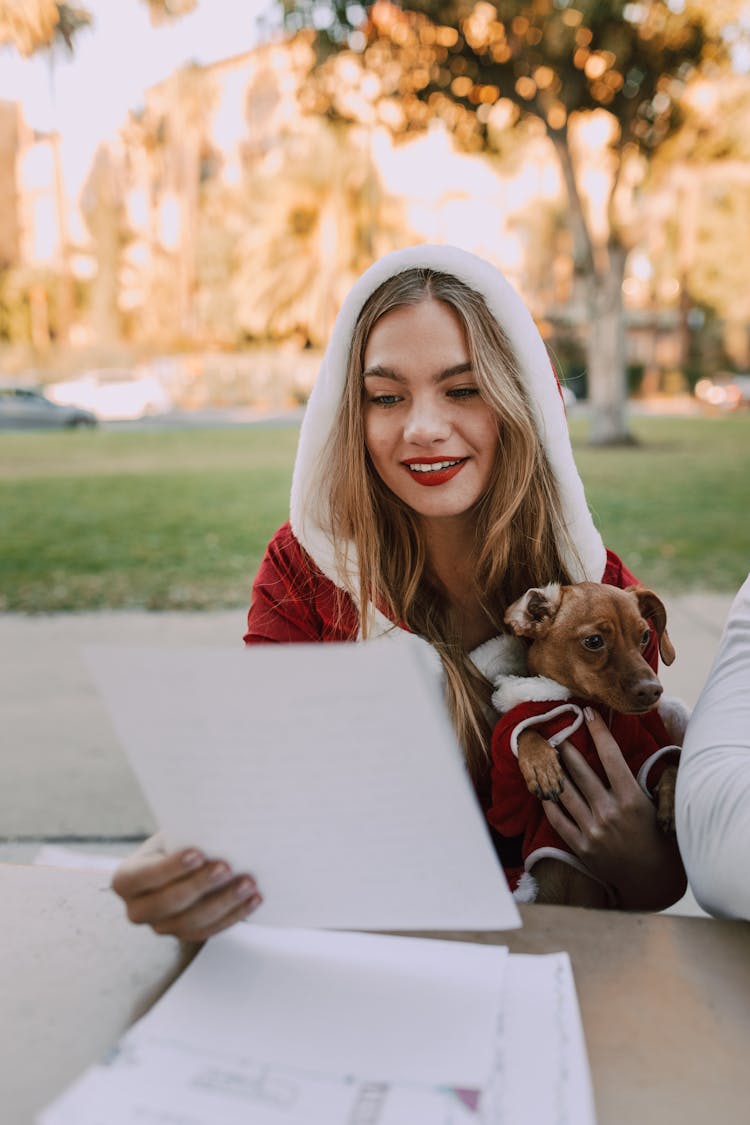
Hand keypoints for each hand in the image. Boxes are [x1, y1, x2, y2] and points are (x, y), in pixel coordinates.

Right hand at [111, 835, 261, 941]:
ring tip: (248, 884)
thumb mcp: (172, 834)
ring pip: (192, 921)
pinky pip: (210, 931)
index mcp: (126, 879)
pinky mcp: (185, 935)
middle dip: (200, 886)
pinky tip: (254, 899)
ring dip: (223, 903)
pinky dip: (234, 915)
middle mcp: (137, 909)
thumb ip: (185, 835)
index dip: (170, 868)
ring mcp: (161, 926)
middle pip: (168, 903)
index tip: (198, 854)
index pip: (144, 877)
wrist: (180, 863)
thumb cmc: (176, 841)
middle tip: (226, 868)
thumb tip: (216, 828)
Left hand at [542, 709, 686, 910]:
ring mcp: (593, 830)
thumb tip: (644, 751)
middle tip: (556, 730)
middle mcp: (609, 812)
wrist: (652, 881)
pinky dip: (548, 801)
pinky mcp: (580, 846)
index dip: (598, 730)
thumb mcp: (658, 806)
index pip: (611, 755)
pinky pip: (557, 818)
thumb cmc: (659, 839)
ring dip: (553, 769)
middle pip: (580, 770)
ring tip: (545, 754)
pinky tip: (543, 787)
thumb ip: (646, 780)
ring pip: (565, 791)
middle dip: (566, 747)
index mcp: (632, 799)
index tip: (588, 713)